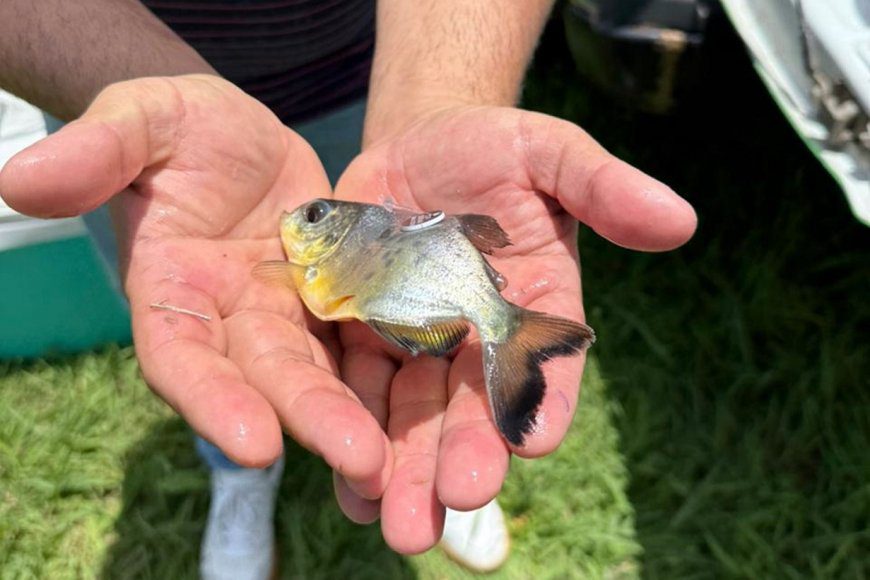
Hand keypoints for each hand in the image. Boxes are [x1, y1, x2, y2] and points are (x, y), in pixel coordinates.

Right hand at [0, 76, 391, 501]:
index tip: (254, 443)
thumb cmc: (182, 126)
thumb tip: (19, 179)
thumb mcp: (143, 119)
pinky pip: (364, 341)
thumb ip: (99, 150)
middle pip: (268, 378)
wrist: (240, 136)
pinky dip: (390, 374)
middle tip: (364, 464)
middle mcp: (230, 320)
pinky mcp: (335, 303)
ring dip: (358, 418)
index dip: (212, 399)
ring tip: (403, 461)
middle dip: (311, 420)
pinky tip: (433, 406)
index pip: (183, 355)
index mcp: (174, 290)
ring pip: (322, 372)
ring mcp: (286, 317)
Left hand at [333, 105, 696, 551]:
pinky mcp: (358, 333)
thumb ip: (603, 188)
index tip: (532, 443)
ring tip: (394, 524)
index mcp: (533, 306)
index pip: (546, 365)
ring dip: (401, 470)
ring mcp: (415, 342)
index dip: (543, 403)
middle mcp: (476, 340)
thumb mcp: (549, 153)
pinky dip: (348, 432)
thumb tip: (679, 219)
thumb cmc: (494, 148)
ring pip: (409, 415)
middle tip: (451, 507)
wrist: (417, 145)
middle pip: (471, 409)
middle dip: (461, 458)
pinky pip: (353, 388)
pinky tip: (346, 485)